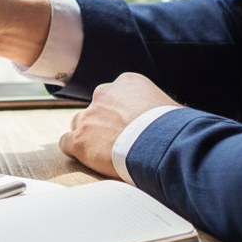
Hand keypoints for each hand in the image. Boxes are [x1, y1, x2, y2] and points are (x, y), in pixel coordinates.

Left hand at [59, 72, 180, 177]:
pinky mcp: (79, 139)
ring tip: (105, 152)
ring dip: (89, 136)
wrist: (164, 145)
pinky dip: (75, 151)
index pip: (114, 95)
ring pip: (79, 124)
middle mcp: (103, 94)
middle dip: (102, 123)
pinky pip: (66, 143)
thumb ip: (156, 108)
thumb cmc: (174, 129)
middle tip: (117, 140)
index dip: (120, 113)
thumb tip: (166, 119)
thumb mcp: (170, 107)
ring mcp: (88, 117)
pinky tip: (87, 158)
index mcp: (126, 83)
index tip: (128, 125)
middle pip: (95, 109)